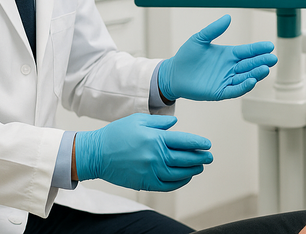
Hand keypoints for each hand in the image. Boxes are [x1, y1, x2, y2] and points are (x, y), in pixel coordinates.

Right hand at [74, 113, 211, 191]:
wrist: (96, 154)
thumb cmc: (116, 134)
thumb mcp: (138, 120)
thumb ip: (159, 122)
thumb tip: (176, 123)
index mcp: (155, 138)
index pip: (184, 141)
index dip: (198, 143)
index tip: (207, 144)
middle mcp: (154, 155)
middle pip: (185, 158)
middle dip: (200, 157)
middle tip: (209, 157)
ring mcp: (150, 170)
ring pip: (178, 173)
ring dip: (192, 170)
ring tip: (200, 167)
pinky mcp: (144, 182)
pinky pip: (167, 185)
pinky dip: (179, 182)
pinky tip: (185, 177)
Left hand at [158, 14, 276, 101]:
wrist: (173, 73)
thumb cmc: (187, 56)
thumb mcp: (200, 39)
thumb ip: (214, 29)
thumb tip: (227, 17)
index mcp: (228, 54)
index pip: (247, 51)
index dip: (258, 49)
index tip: (269, 46)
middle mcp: (230, 68)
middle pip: (250, 64)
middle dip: (262, 61)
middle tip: (272, 58)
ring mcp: (226, 80)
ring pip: (245, 77)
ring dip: (256, 74)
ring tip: (265, 69)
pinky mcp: (220, 92)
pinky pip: (235, 89)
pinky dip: (244, 86)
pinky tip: (251, 81)